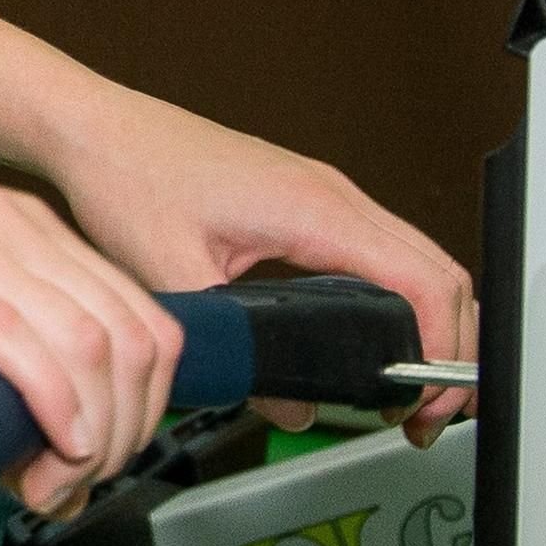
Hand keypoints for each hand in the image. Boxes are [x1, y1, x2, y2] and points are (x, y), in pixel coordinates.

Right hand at [0, 149, 181, 516]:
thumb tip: (22, 453)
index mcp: (22, 226)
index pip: (139, 317)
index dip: (143, 407)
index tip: (100, 463)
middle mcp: (11, 224)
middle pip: (130, 336)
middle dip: (126, 432)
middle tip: (76, 488)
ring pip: (87, 344)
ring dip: (90, 436)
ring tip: (49, 485)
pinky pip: (16, 341)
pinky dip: (53, 406)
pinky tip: (48, 448)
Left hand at [38, 89, 478, 447]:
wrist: (94, 129)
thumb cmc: (126, 177)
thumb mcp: (173, 276)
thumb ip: (235, 349)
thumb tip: (290, 406)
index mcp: (315, 209)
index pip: (423, 283)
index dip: (442, 351)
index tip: (426, 403)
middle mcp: (333, 195)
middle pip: (441, 273)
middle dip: (450, 349)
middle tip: (425, 416)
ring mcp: (325, 195)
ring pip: (418, 260)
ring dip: (431, 324)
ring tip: (407, 390)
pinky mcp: (307, 201)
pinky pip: (383, 252)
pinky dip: (401, 299)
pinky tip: (376, 341)